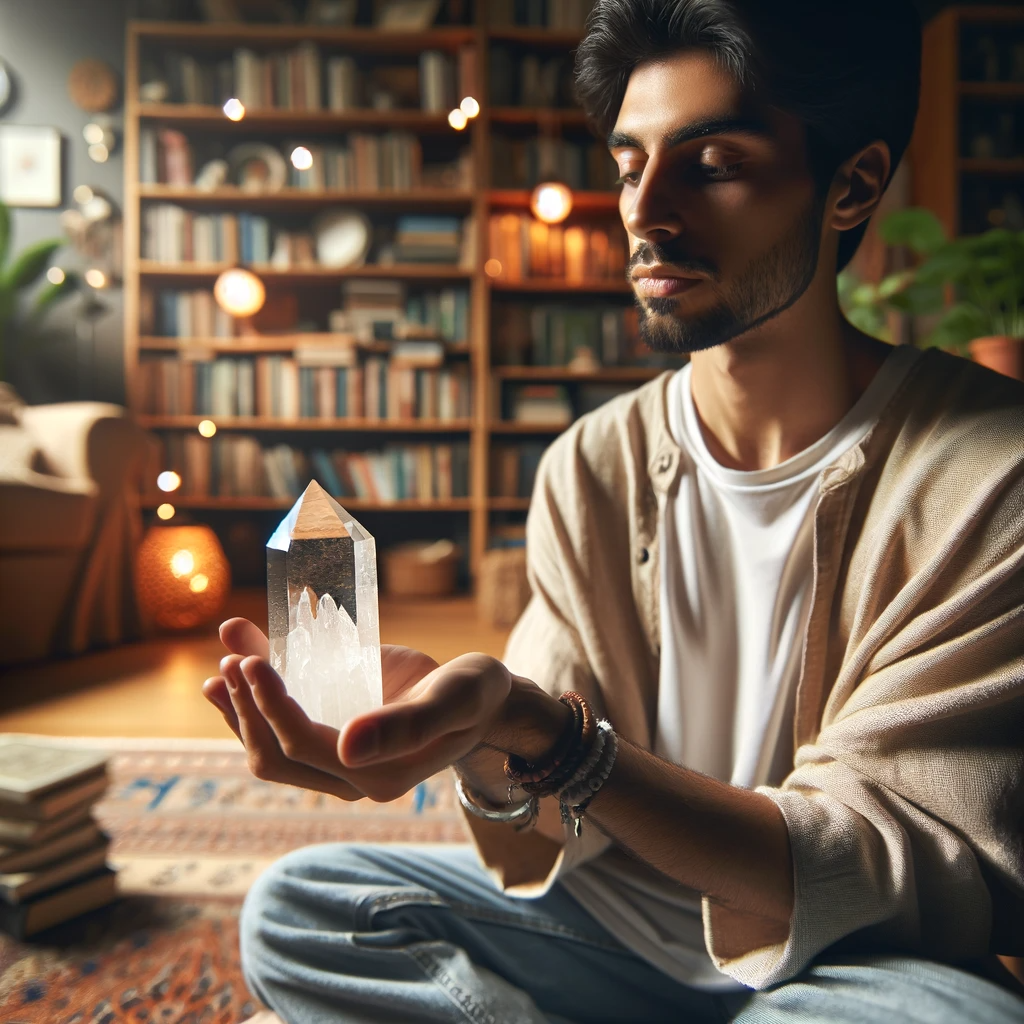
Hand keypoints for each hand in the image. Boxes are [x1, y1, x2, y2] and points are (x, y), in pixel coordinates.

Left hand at [202, 617, 516, 802]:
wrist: (483, 700)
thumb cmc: (474, 694)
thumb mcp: (452, 699)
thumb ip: (407, 723)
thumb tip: (346, 747)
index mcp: (379, 775)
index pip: (303, 747)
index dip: (271, 707)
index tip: (251, 661)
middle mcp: (352, 778)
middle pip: (276, 756)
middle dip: (246, 710)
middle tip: (233, 659)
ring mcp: (340, 764)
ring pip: (271, 751)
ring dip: (240, 712)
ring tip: (221, 667)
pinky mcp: (334, 742)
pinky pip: (282, 734)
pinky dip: (254, 705)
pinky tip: (233, 674)